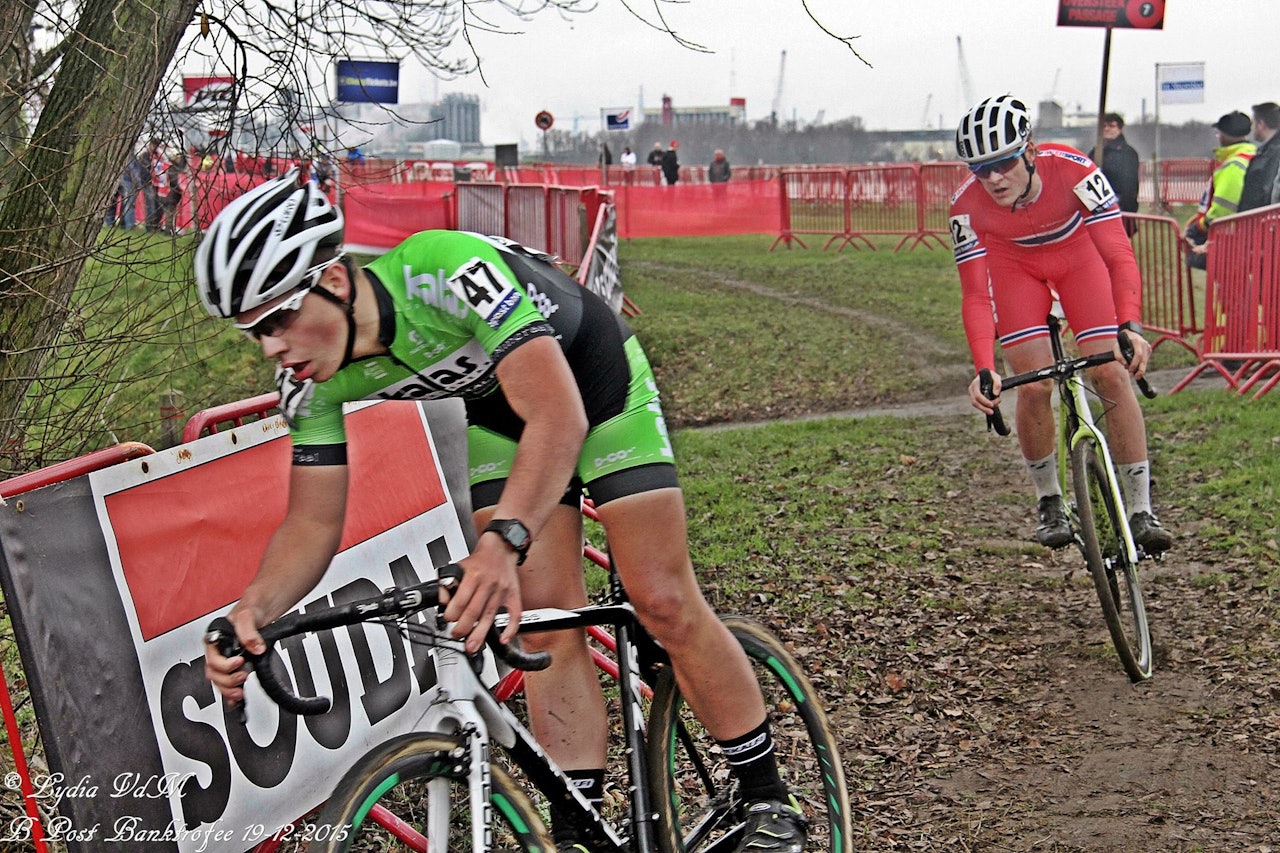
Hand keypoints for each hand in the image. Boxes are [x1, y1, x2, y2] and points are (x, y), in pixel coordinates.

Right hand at [204, 606, 264, 703]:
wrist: (258, 613)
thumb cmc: (248, 612)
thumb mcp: (247, 617)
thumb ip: (249, 632)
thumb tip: (255, 648)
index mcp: (214, 641)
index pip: (212, 660)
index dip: (225, 665)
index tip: (239, 662)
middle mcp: (217, 653)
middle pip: (214, 674)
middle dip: (227, 680)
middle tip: (242, 677)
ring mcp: (224, 662)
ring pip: (219, 682)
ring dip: (228, 690)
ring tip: (240, 692)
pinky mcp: (233, 668)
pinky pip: (227, 685)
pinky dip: (231, 694)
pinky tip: (238, 699)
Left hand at [444, 537, 523, 652]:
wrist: (501, 547)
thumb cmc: (479, 560)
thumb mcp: (458, 567)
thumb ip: (447, 584)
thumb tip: (443, 602)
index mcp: (473, 576)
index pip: (460, 601)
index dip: (451, 614)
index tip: (448, 619)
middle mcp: (488, 583)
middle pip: (474, 612)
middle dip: (463, 628)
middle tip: (456, 636)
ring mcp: (502, 591)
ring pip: (490, 616)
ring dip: (480, 634)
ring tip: (472, 646)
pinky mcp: (513, 595)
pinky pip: (515, 614)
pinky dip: (510, 628)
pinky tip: (503, 639)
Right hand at [968, 371, 1001, 414]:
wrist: (986, 375)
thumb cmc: (991, 375)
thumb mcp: (996, 377)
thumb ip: (997, 384)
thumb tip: (996, 394)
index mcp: (975, 384)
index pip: (977, 395)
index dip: (984, 401)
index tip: (992, 405)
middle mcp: (972, 390)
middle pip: (975, 402)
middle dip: (983, 408)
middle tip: (992, 412)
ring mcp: (972, 394)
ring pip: (976, 405)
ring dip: (985, 408)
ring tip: (995, 407)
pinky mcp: (975, 398)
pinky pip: (979, 404)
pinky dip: (985, 406)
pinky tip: (992, 405)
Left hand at [1115, 329, 1151, 378]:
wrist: (1130, 332)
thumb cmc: (1122, 340)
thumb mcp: (1116, 346)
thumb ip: (1118, 356)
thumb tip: (1124, 364)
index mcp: (1136, 341)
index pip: (1138, 354)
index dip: (1134, 364)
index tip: (1130, 370)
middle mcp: (1144, 343)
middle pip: (1144, 359)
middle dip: (1140, 370)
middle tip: (1137, 377)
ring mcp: (1148, 346)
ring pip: (1146, 360)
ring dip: (1141, 368)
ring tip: (1135, 375)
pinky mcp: (1149, 349)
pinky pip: (1146, 359)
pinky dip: (1142, 364)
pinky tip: (1137, 367)